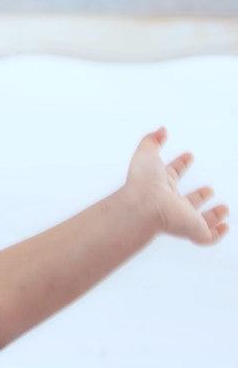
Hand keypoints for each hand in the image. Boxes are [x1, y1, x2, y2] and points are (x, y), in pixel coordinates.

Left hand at [122, 126, 228, 244]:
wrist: (144, 207)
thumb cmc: (142, 182)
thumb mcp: (146, 154)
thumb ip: (152, 141)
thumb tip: (161, 130)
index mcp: (160, 184)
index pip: (171, 173)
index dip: (179, 164)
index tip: (188, 155)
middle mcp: (171, 203)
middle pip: (186, 200)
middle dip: (197, 195)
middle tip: (207, 189)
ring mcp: (182, 218)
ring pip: (197, 220)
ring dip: (211, 216)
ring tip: (223, 209)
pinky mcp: (193, 231)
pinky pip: (206, 237)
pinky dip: (217, 233)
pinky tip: (224, 226)